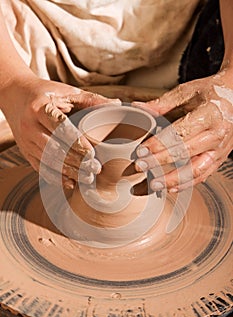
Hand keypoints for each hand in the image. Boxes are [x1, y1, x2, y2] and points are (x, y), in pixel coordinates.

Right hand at [2, 76, 119, 187]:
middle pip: (54, 149)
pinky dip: (57, 177)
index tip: (92, 153)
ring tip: (88, 178)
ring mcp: (25, 142)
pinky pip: (40, 168)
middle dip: (76, 161)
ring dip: (69, 172)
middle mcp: (29, 126)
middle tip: (96, 169)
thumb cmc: (47, 94)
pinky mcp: (26, 152)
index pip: (59, 127)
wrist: (15, 96)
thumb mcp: (66, 91)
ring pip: (48, 161)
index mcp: (40, 108)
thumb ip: (91, 99)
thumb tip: (117, 104)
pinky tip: (72, 183)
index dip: (76, 142)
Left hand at [134, 71, 232, 191]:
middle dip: (160, 162)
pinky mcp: (220, 158)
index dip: (158, 144)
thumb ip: (163, 103)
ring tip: (153, 184)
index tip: (141, 151)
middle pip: (185, 153)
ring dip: (173, 180)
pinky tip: (171, 188)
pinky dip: (187, 183)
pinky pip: (204, 175)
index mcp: (209, 114)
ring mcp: (220, 149)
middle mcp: (217, 134)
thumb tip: (138, 107)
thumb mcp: (188, 91)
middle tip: (140, 167)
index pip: (179, 133)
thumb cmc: (212, 92)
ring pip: (196, 170)